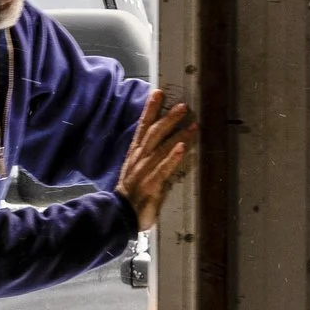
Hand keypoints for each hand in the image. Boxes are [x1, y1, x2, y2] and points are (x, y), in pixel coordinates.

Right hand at [115, 89, 195, 230]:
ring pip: (161, 148)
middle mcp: (139, 159)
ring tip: (191, 124)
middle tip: (183, 106)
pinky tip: (183, 148)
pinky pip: (163, 169)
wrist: (117, 216)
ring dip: (177, 135)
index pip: (142, 127)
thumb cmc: (129, 196)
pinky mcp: (151, 184)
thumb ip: (148, 159)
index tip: (157, 93)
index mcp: (135, 155)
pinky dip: (173, 158)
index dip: (150, 110)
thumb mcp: (135, 172)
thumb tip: (162, 148)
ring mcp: (144, 171)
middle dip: (168, 118)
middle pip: (154, 134)